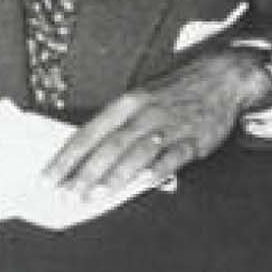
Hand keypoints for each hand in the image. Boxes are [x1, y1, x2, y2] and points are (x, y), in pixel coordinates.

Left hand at [42, 49, 268, 197]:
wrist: (223, 76)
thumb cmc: (176, 90)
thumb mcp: (142, 97)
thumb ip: (118, 125)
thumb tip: (87, 157)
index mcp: (128, 102)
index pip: (89, 132)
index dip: (67, 157)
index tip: (48, 177)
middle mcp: (146, 113)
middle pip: (110, 146)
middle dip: (85, 173)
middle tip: (67, 195)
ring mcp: (171, 126)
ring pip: (137, 153)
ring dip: (115, 176)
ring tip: (95, 196)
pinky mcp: (194, 138)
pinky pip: (173, 157)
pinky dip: (157, 170)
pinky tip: (142, 183)